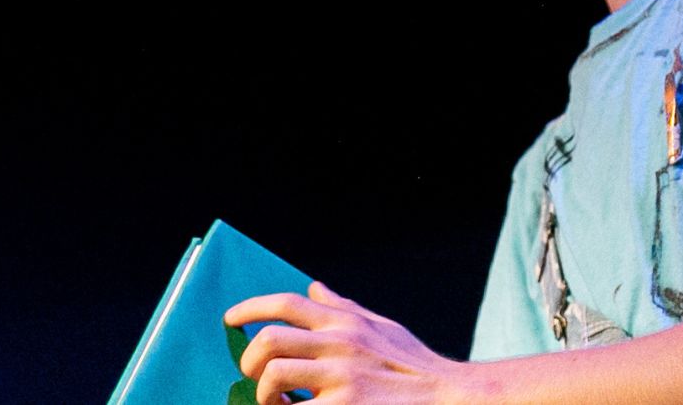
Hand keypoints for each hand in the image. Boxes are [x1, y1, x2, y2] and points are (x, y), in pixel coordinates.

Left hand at [225, 281, 473, 404]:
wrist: (452, 397)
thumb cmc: (418, 366)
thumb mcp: (384, 327)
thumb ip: (346, 309)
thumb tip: (315, 289)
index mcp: (348, 323)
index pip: (287, 304)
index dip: (250, 308)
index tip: (230, 319)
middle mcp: (342, 344)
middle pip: (269, 340)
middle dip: (250, 362)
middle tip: (255, 377)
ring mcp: (343, 378)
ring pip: (274, 377)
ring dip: (265, 395)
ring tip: (277, 404)